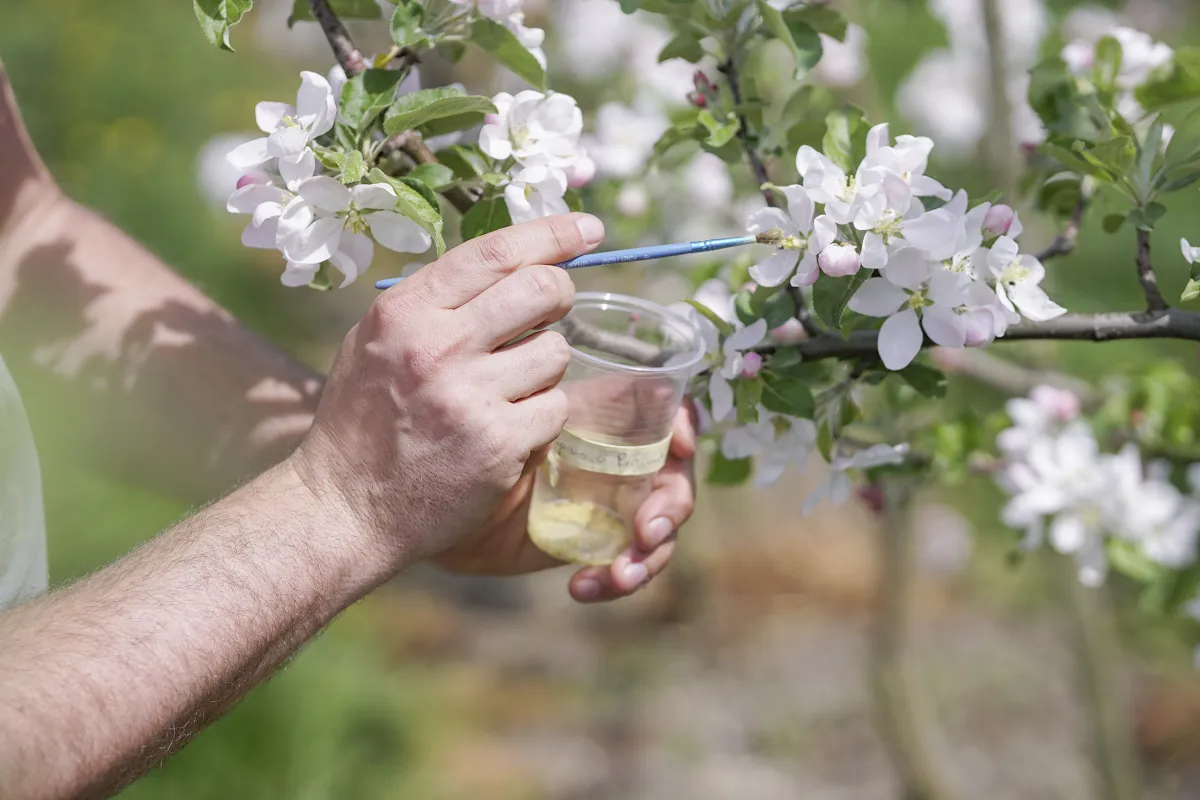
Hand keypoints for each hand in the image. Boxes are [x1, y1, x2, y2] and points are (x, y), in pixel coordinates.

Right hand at [291, 214, 603, 582]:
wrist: (346, 510)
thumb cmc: (364, 421)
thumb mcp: (377, 342)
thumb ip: (436, 302)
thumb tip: (515, 262)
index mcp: (405, 312)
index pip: (496, 251)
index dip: (553, 233)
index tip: (588, 228)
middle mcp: (438, 347)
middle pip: (543, 290)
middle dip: (561, 295)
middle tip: (551, 313)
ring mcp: (470, 397)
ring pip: (556, 352)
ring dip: (545, 367)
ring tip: (508, 389)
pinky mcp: (500, 444)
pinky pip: (556, 408)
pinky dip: (542, 417)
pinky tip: (509, 430)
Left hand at [433, 398, 698, 602]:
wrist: (433, 506)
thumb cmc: (464, 446)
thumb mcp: (502, 418)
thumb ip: (538, 404)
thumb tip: (565, 388)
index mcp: (604, 418)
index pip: (665, 411)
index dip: (684, 423)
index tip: (678, 444)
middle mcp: (616, 460)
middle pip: (674, 476)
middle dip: (672, 506)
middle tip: (647, 531)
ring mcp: (610, 506)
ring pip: (660, 527)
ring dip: (651, 555)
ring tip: (620, 575)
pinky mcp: (596, 547)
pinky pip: (628, 566)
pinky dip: (617, 580)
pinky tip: (583, 588)